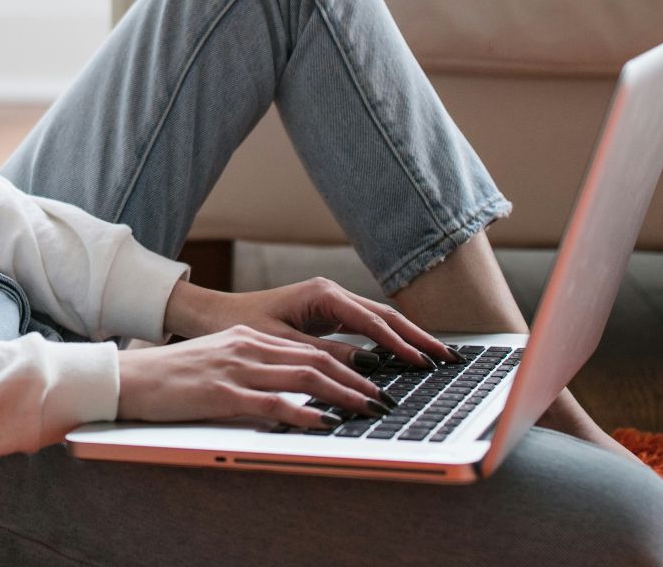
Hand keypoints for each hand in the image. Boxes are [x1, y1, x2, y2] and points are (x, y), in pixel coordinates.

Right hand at [116, 324, 397, 425]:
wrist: (129, 378)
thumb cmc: (170, 377)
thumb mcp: (217, 362)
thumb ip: (251, 368)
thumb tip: (286, 388)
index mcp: (248, 338)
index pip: (308, 348)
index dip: (346, 364)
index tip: (372, 381)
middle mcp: (247, 346)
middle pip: (315, 360)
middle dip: (356, 380)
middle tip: (384, 398)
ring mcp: (236, 368)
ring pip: (303, 377)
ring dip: (342, 395)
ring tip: (368, 409)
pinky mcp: (222, 393)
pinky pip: (273, 402)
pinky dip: (304, 412)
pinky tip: (325, 422)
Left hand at [163, 275, 461, 371]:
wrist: (214, 315)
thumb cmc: (241, 326)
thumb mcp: (282, 345)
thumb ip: (325, 355)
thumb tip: (368, 368)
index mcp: (323, 294)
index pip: (373, 321)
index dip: (400, 344)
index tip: (423, 363)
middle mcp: (332, 293)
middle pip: (385, 316)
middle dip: (418, 337)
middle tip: (448, 358)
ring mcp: (331, 302)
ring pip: (379, 321)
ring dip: (407, 338)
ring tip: (437, 357)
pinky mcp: (327, 315)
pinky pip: (366, 328)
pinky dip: (388, 341)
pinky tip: (405, 356)